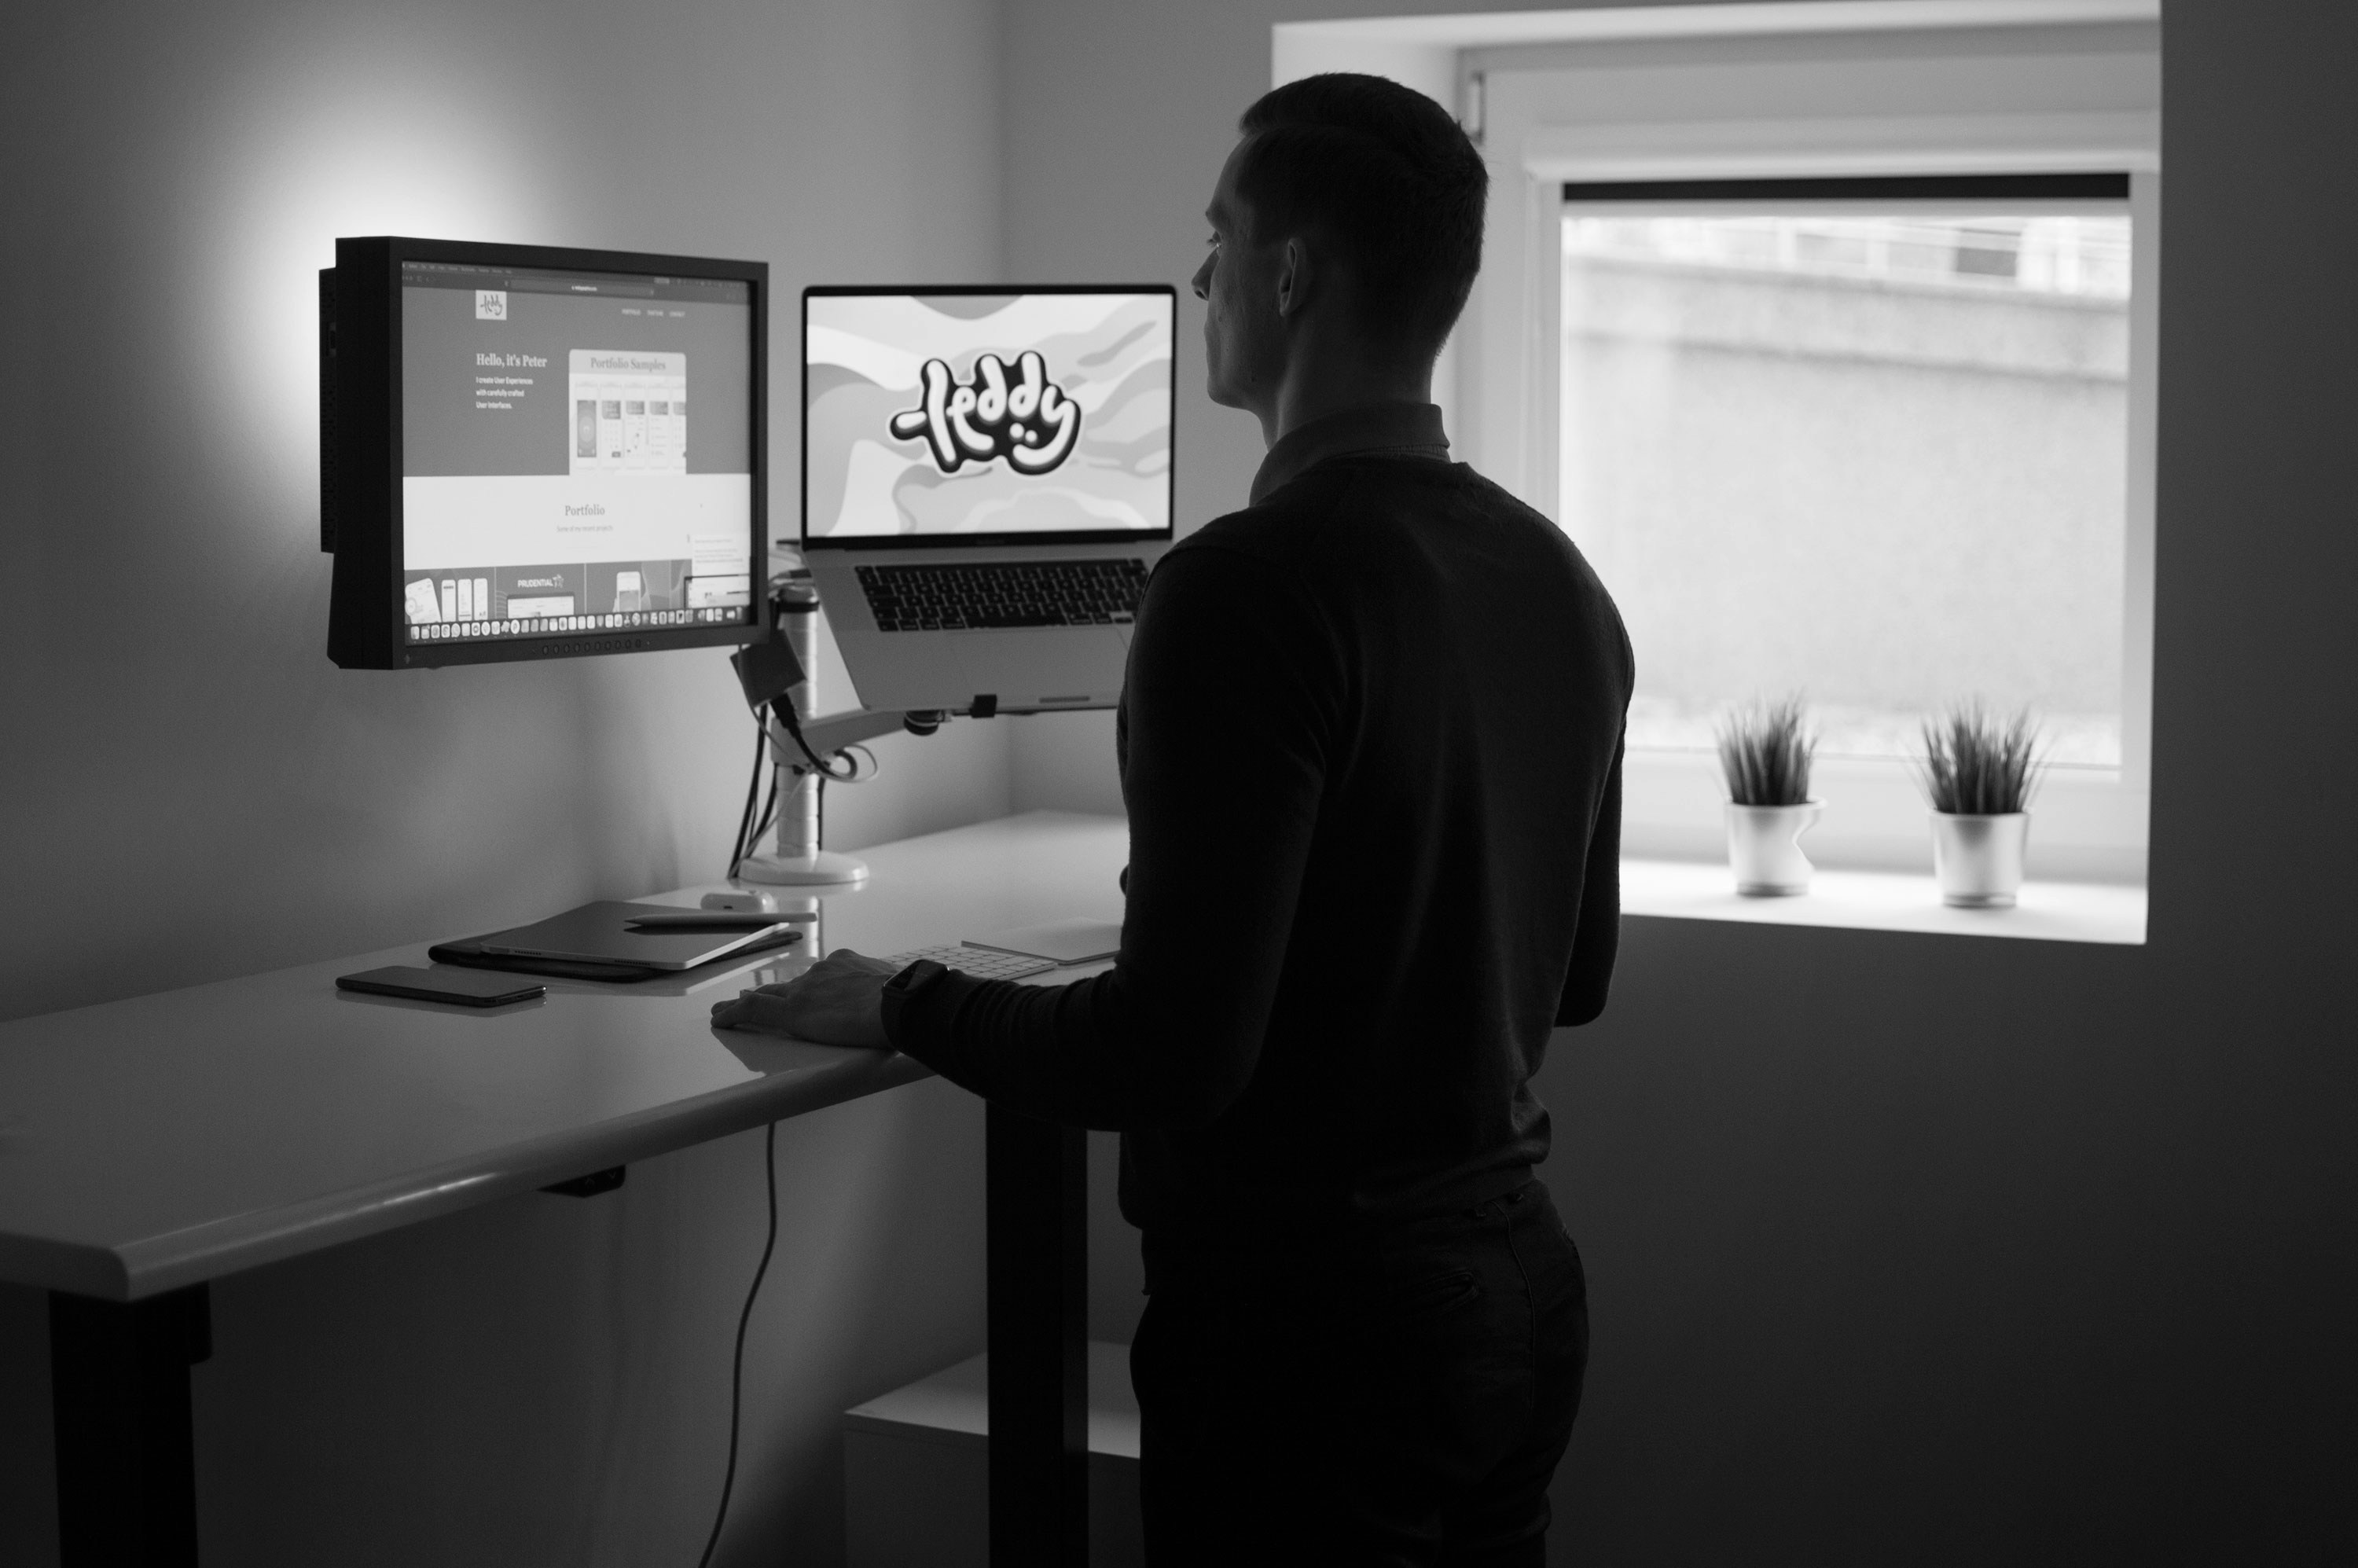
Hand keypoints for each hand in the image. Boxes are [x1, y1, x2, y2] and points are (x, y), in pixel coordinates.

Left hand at [710, 949, 900, 1047]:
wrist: (900, 1003)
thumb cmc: (906, 999)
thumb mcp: (895, 987)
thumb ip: (882, 992)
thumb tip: (895, 1005)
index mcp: (847, 964)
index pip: (818, 977)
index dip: (805, 987)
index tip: (799, 993)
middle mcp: (822, 972)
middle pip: (787, 984)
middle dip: (768, 992)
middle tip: (747, 997)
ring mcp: (805, 990)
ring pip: (766, 995)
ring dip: (745, 1003)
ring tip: (724, 1011)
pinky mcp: (793, 1011)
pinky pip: (754, 1009)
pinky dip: (733, 1013)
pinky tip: (719, 1020)